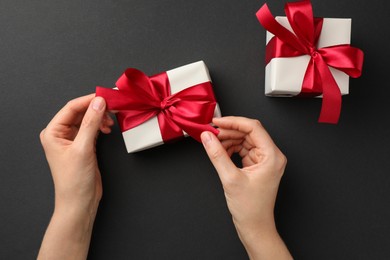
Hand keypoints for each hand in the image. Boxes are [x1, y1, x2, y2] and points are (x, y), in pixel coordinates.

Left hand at [38, 94, 112, 259]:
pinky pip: (92, 129)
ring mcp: (72, 140)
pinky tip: (107, 129)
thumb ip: (91, 123)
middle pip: (80, 112)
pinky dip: (101, 126)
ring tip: (110, 122)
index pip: (72, 107)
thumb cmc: (75, 180)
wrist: (79, 202)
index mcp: (53, 132)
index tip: (106, 96)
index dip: (89, 100)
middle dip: (97, 109)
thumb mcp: (83, 149)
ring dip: (100, 118)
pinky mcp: (83, 146)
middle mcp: (61, 134)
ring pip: (88, 119)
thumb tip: (99, 102)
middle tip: (113, 106)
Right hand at [201, 116, 290, 259]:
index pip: (253, 127)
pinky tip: (220, 150)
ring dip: (228, 140)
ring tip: (214, 143)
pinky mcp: (257, 165)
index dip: (233, 122)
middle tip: (211, 133)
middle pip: (249, 132)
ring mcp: (264, 160)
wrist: (254, 226)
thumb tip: (208, 137)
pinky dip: (230, 148)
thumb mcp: (230, 179)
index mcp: (272, 156)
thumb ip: (217, 155)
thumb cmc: (250, 209)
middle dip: (229, 131)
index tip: (217, 122)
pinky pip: (243, 149)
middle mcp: (271, 156)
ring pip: (245, 140)